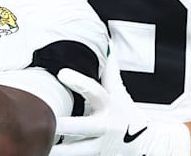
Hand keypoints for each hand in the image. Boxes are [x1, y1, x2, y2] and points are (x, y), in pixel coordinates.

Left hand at [52, 68, 190, 155]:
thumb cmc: (126, 113)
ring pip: (78, 150)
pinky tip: (47, 153)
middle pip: (82, 126)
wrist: (148, 143)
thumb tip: (107, 46)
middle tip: (49, 120)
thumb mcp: (119, 91)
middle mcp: (104, 126)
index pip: (93, 90)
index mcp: (108, 105)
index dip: (78, 81)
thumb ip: (110, 70)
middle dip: (66, 125)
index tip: (62, 72)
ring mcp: (100, 145)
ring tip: (42, 145)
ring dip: (61, 149)